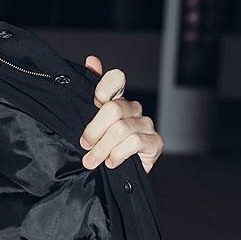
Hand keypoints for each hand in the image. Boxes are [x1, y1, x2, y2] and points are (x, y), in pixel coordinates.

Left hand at [79, 55, 163, 173]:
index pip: (116, 79)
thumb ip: (88, 97)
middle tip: (85, 146)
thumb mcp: (90, 128)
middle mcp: (133, 109)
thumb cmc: (102, 151)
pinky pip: (134, 142)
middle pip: (113, 109)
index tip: (96, 100)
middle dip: (94, 131)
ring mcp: (146, 125)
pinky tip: (112, 163)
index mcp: (117, 101)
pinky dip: (118, 155)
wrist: (116, 179)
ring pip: (121, 129)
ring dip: (102, 148)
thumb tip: (92, 60)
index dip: (105, 87)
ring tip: (93, 161)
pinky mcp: (155, 142)